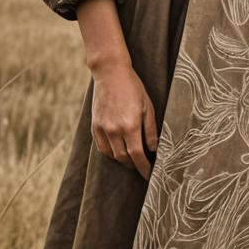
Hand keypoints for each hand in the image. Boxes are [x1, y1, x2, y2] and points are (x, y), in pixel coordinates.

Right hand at [88, 52, 158, 179]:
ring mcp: (103, 128)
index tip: (149, 175)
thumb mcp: (147, 106)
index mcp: (130, 125)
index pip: (137, 155)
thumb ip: (150, 130)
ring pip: (112, 155)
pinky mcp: (95, 126)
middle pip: (124, 158)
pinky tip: (118, 151)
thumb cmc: (133, 88)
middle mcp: (114, 129)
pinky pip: (102, 147)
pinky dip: (111, 153)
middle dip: (134, 166)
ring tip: (132, 160)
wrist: (110, 73)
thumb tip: (154, 149)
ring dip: (123, 161)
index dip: (143, 167)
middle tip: (143, 168)